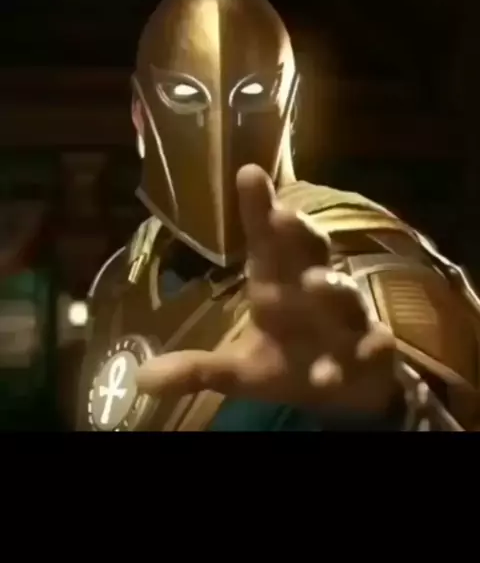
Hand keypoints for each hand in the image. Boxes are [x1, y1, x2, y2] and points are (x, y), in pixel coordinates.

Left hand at [137, 165, 398, 415]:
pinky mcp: (371, 351)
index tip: (248, 173)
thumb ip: (196, 368)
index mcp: (280, 282)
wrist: (350, 389)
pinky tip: (326, 374)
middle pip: (312, 251)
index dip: (260, 208)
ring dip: (331, 289)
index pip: (269, 239)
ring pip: (344, 294)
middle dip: (300, 233)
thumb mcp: (239, 370)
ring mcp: (346, 319)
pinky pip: (366, 349)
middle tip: (283, 216)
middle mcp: (314, 290)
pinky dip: (349, 359)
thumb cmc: (290, 360)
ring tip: (312, 284)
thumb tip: (141, 379)